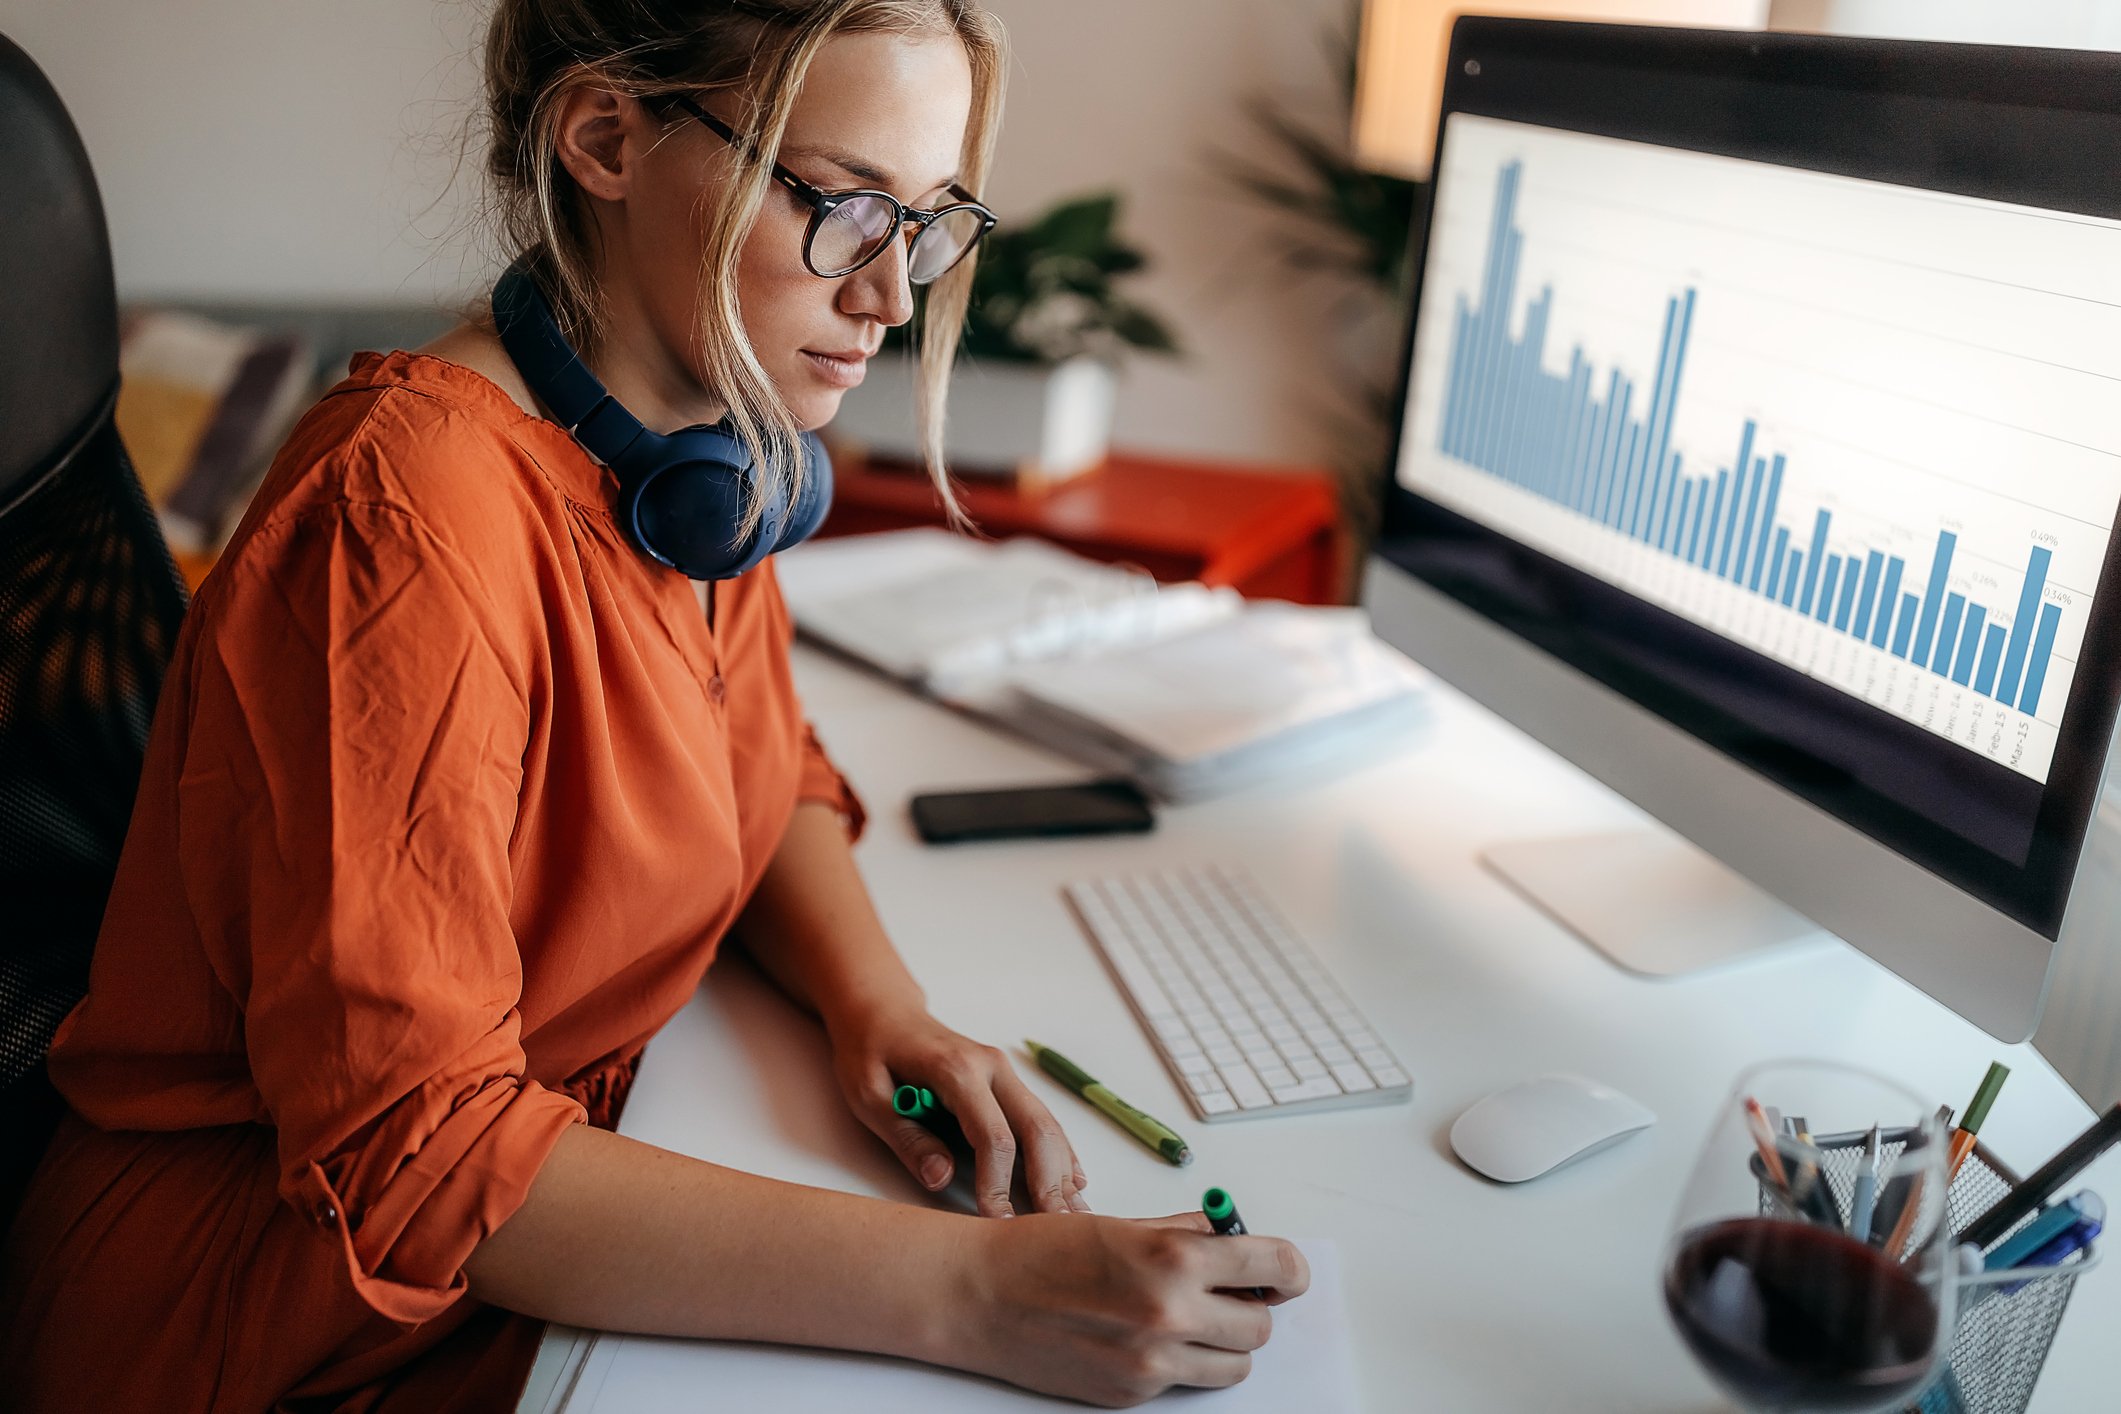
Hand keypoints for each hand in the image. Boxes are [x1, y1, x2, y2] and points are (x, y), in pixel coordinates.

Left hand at [826, 1003, 1089, 1216]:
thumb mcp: (868, 1095)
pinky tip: (1075, 1183)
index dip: (999, 1183)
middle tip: (1057, 1230)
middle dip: (1050, 1183)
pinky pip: (1042, 1119)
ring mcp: (1005, 1074)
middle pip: (1036, 1129)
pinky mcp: (1007, 1083)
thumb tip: (941, 1179)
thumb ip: (906, 1137)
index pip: (993, 1135)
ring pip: (1047, 1125)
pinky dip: (1061, 1153)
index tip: (998, 1223)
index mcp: (957, 1069)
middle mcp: (992, 1067)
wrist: (884, 1013)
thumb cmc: (870, 1053)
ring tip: (1077, 1217)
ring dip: (1063, 1172)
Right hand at [951, 1210, 1309, 1406]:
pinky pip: (1185, 1383)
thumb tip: (1228, 1240)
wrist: (981, 1296)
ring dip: (1223, 1344)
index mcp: (1173, 1259)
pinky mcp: (1133, 1395)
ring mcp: (1152, 1364)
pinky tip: (1142, 1337)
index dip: (1289, 1270)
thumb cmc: (1041, 1252)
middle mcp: (1170, 1315)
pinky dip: (1178, 1363)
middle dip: (1250, 1309)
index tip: (1285, 1274)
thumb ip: (1184, 1234)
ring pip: (1234, 1367)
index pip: (1274, 1267)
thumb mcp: (1124, 1224)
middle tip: (1227, 1294)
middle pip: (1260, 1327)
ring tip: (1188, 1319)